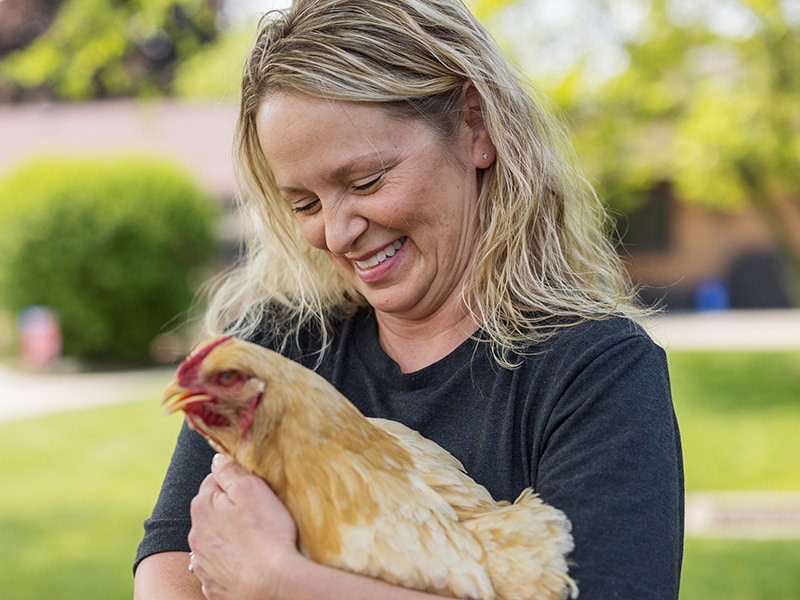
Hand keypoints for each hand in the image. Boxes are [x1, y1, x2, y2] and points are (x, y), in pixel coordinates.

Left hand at [188, 454, 298, 599]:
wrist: (273, 585)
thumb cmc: (266, 533)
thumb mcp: (252, 489)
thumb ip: (230, 471)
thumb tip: (218, 459)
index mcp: (202, 506)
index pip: (214, 480)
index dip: (236, 483)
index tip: (255, 492)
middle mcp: (195, 535)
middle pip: (213, 511)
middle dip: (230, 510)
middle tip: (259, 515)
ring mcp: (202, 563)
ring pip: (215, 540)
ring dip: (229, 537)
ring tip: (256, 541)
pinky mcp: (213, 585)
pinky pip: (220, 566)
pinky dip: (232, 562)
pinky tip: (250, 562)